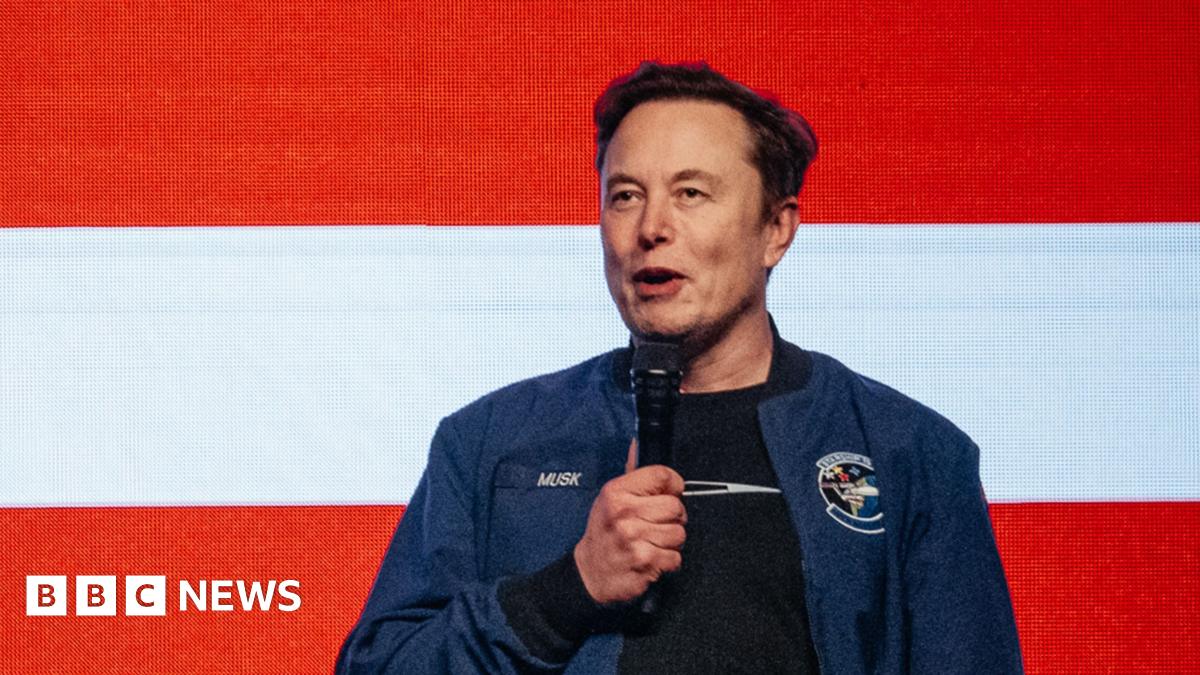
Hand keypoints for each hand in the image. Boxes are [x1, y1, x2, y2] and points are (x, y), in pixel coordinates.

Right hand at [573, 439, 686, 604]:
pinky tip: (651, 556)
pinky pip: (675, 557)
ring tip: (652, 541)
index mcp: (617, 492)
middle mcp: (624, 513)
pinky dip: (668, 561)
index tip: (671, 492)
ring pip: (679, 533)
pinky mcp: (644, 561)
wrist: (589, 571)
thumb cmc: (603, 533)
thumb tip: (637, 445)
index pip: (661, 475)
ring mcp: (634, 538)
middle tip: (657, 523)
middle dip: (673, 517)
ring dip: (671, 541)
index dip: (673, 484)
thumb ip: (631, 475)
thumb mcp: (610, 498)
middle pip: (675, 506)